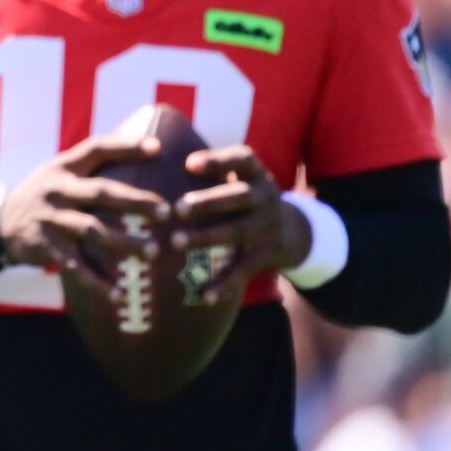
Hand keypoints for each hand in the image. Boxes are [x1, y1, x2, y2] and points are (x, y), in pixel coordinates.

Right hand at [0, 134, 170, 298]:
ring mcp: (51, 219)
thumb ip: (91, 164)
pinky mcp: (46, 246)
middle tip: (165, 211)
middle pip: (100, 193)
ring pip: (92, 230)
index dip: (125, 147)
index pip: (96, 149)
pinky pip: (75, 266)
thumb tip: (143, 146)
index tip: (157, 148)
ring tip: (152, 253)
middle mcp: (57, 190)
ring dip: (124, 243)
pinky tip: (118, 293)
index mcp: (64, 167)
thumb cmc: (44, 194)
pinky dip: (97, 281)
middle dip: (134, 202)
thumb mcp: (58, 171)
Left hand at [173, 145, 311, 303]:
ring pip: (237, 232)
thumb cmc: (245, 198)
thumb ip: (211, 169)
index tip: (189, 164)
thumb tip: (155, 155)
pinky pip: (245, 268)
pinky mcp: (268, 254)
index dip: (218, 161)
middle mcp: (265, 197)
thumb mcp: (239, 178)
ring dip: (206, 238)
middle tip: (178, 208)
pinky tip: (205, 295)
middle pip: (238, 197)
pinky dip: (225, 283)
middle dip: (208, 202)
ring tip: (176, 242)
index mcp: (255, 174)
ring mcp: (269, 226)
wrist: (295, 231)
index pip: (242, 159)